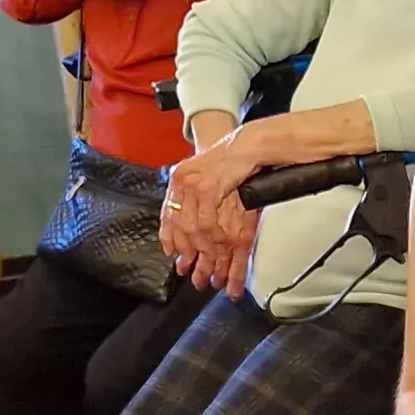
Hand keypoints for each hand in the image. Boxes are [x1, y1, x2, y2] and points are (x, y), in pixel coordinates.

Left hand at [161, 127, 266, 290]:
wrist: (247, 144)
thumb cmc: (232, 161)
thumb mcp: (208, 178)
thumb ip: (196, 199)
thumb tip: (193, 227)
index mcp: (179, 178)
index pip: (167, 213)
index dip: (169, 238)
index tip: (174, 255)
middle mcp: (181, 180)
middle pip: (178, 223)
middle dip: (186, 251)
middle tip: (192, 270)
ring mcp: (192, 183)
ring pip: (191, 226)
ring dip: (202, 249)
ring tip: (211, 265)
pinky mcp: (208, 187)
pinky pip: (206, 221)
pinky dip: (212, 236)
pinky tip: (219, 245)